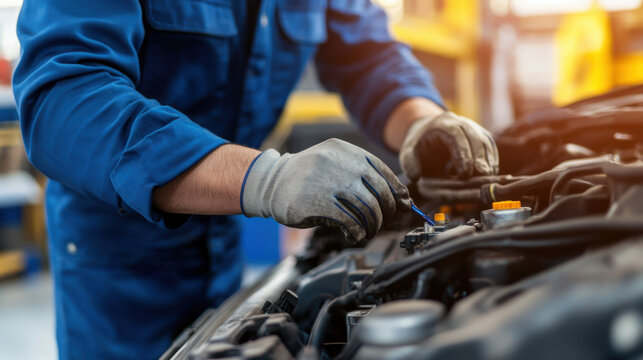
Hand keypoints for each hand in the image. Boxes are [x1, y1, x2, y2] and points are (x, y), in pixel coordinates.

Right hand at [241, 138, 410, 241]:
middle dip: (387, 212)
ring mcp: (332, 183)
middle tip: (382, 221)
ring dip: (373, 225)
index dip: (398, 192)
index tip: (403, 205)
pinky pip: (352, 222)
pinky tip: (354, 234)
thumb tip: (395, 195)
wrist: (271, 181)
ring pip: (369, 209)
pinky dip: (359, 232)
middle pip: (380, 193)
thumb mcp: (332, 160)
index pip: (384, 172)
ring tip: (367, 231)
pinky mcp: (322, 204)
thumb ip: (359, 172)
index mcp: (347, 151)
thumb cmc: (305, 175)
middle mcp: (342, 164)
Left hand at [399, 112, 498, 179]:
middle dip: (479, 157)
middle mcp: (459, 121)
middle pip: (474, 136)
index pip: (456, 136)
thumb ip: (409, 163)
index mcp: (441, 124)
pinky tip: (491, 171)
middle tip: (482, 175)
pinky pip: (489, 144)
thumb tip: (415, 176)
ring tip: (488, 176)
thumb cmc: (419, 144)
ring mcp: (471, 126)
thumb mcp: (408, 152)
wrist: (426, 131)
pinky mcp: (479, 133)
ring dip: (488, 158)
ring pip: (485, 140)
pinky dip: (492, 157)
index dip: (463, 154)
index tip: (465, 172)